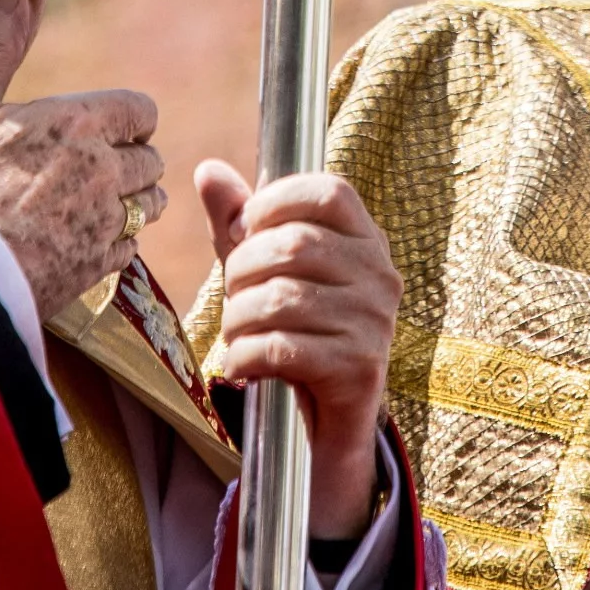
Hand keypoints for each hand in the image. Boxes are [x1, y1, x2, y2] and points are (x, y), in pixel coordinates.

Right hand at [0, 0, 166, 315]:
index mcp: (81, 123)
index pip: (142, 110)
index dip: (127, 118)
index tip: (103, 127)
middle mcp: (107, 170)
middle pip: (151, 160)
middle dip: (131, 161)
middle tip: (92, 168)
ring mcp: (106, 222)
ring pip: (149, 206)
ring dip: (132, 202)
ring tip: (93, 205)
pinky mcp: (97, 268)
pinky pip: (129, 250)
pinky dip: (114, 245)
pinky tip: (80, 243)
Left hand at [198, 160, 400, 540]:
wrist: (329, 419)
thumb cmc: (296, 329)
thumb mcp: (265, 270)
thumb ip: (238, 221)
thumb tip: (208, 170)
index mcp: (366, 239)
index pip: (328, 192)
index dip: (274, 202)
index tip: (244, 231)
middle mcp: (381, 275)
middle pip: (294, 245)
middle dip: (242, 269)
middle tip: (232, 295)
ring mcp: (375, 322)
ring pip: (282, 299)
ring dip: (238, 318)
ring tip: (234, 334)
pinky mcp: (359, 368)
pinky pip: (283, 348)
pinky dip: (246, 355)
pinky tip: (242, 363)